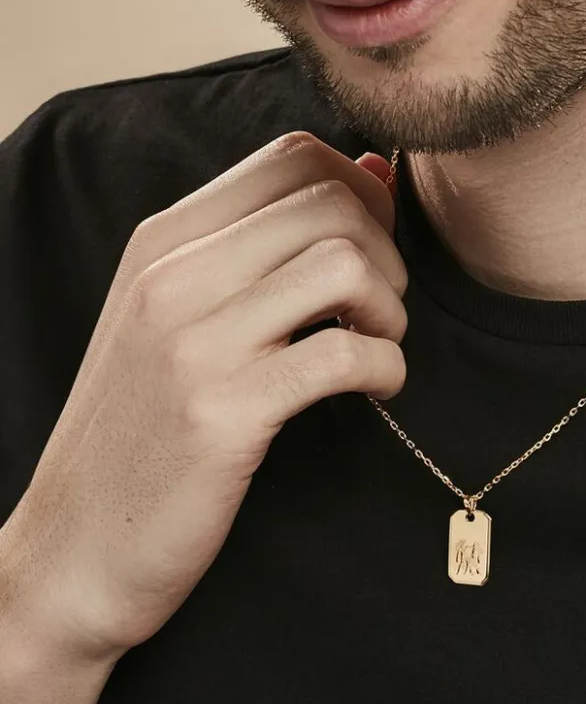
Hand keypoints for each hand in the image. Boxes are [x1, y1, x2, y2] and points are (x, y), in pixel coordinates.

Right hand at [2, 132, 406, 662]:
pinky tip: (375, 391)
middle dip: (388, 254)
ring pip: (344, 265)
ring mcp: (194, 342)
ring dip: (390, 309)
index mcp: (164, 242)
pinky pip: (344, 355)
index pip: (292, 156)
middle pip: (331, 204)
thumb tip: (371, 170)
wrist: (76, 547)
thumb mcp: (185, 316)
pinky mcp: (222, 413)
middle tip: (379, 311)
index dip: (362, 194)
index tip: (373, 250)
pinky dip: (387, 369)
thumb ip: (267, 242)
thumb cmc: (148, 426)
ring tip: (375, 347)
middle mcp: (173, 275)